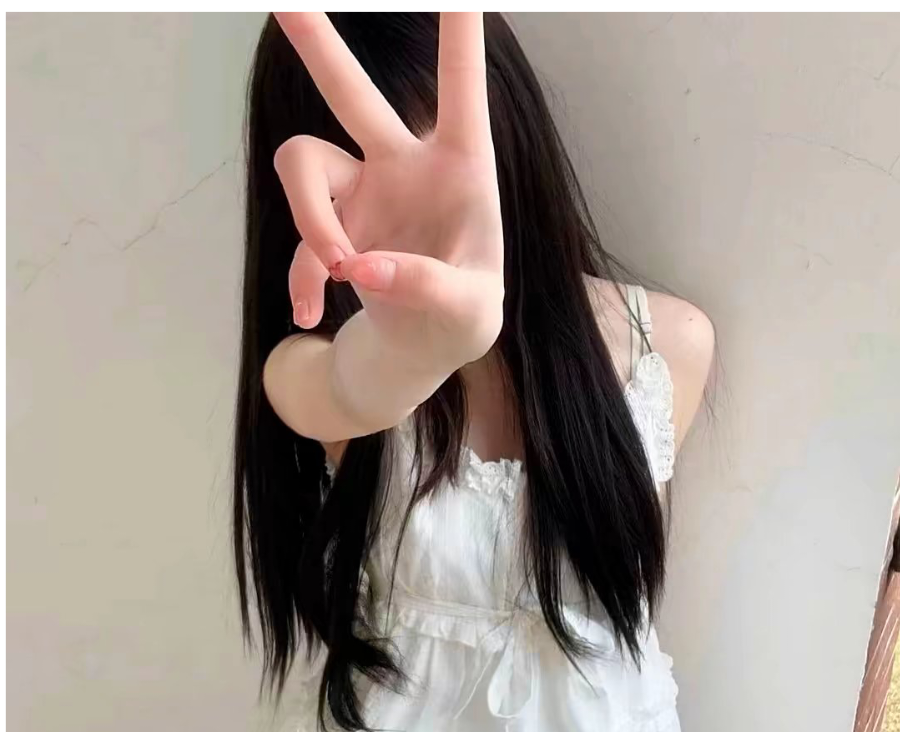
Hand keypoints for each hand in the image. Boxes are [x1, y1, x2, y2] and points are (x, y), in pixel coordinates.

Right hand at [273, 11, 503, 367]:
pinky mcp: (332, 227)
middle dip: (319, 45)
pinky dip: (302, 280)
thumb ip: (426, 285)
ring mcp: (361, 192)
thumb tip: (359, 266)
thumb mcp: (468, 309)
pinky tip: (311, 313)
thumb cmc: (465, 315)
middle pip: (351, 93)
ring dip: (310, 219)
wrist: (427, 343)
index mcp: (460, 166)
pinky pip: (299, 242)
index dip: (458, 30)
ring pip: (302, 165)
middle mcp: (403, 164)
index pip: (459, 87)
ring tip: (338, 271)